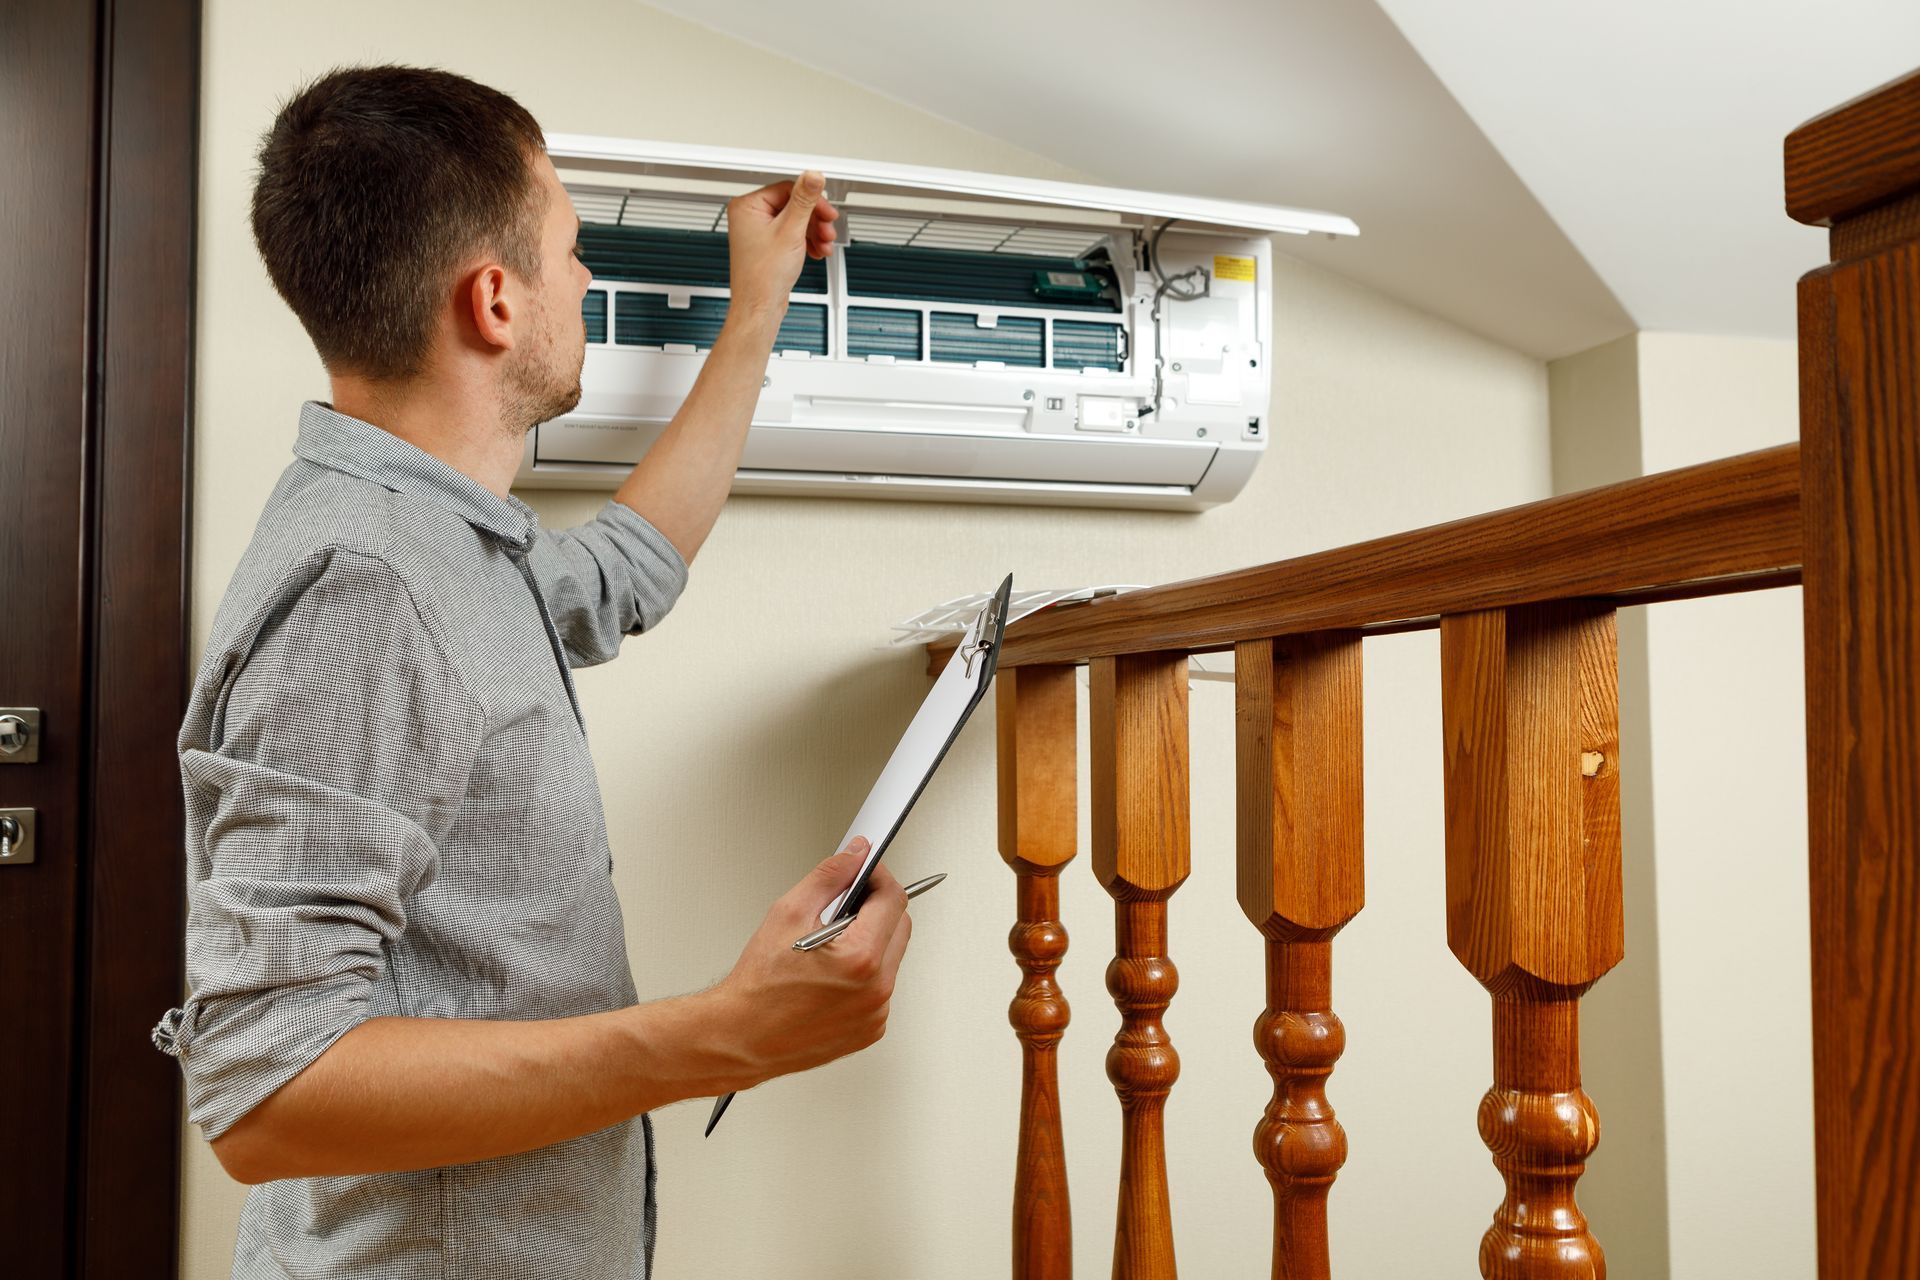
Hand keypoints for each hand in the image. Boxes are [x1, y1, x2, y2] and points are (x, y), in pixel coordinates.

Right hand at [711, 837, 911, 1088]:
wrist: (741, 1036)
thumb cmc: (758, 985)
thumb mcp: (789, 913)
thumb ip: (829, 877)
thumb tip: (855, 856)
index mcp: (861, 958)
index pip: (894, 899)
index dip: (878, 876)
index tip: (865, 870)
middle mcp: (876, 989)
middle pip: (900, 926)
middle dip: (877, 907)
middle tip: (846, 902)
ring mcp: (876, 1013)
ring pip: (892, 957)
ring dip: (872, 940)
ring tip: (833, 941)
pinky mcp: (871, 1028)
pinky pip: (881, 986)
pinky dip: (866, 972)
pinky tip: (835, 971)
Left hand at [724, 171, 838, 317]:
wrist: (760, 307)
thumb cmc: (763, 276)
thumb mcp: (790, 231)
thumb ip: (804, 201)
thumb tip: (813, 176)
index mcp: (747, 206)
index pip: (788, 189)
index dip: (812, 202)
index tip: (827, 212)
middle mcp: (750, 216)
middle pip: (793, 206)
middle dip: (815, 220)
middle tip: (827, 230)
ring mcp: (758, 231)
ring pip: (795, 221)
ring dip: (814, 232)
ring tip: (824, 244)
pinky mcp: (768, 245)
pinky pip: (792, 235)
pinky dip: (807, 242)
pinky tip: (817, 251)